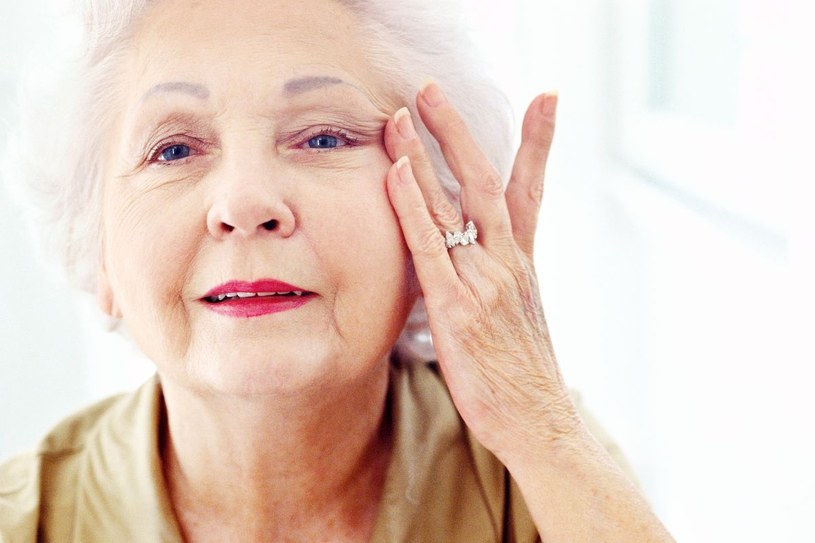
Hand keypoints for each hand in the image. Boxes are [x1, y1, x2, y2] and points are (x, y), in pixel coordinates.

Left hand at [383, 83, 578, 463]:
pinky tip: (396, 172)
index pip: (530, 190)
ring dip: (424, 155)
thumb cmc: (523, 377)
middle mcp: (507, 262)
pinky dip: (413, 206)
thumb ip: (500, 282)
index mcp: (522, 264)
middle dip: (457, 131)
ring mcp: (485, 281)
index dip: (537, 143)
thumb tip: (476, 265)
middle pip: (485, 181)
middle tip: (433, 89)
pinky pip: (430, 246)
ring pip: (453, 204)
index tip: (545, 96)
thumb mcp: (520, 318)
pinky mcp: (459, 308)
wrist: (540, 421)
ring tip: (401, 114)